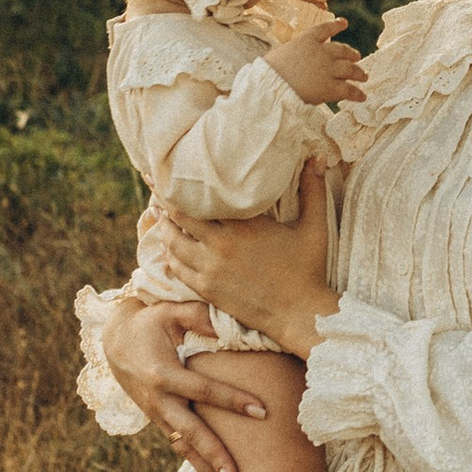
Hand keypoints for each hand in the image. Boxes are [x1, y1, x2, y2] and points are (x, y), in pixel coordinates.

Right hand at [105, 297, 266, 471]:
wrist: (115, 340)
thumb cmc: (150, 321)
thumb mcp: (170, 310)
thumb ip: (198, 316)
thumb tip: (229, 325)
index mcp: (163, 374)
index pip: (203, 390)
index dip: (232, 400)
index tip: (262, 411)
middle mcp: (159, 400)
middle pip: (190, 433)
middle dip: (213, 456)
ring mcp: (157, 414)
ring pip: (184, 448)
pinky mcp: (159, 421)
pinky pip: (180, 446)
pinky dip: (198, 466)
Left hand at [155, 166, 334, 355]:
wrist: (300, 314)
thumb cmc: (309, 269)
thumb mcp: (314, 226)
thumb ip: (313, 189)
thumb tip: (318, 157)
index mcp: (244, 224)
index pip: (202, 198)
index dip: (181, 184)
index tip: (166, 171)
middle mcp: (221, 244)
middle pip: (180, 216)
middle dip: (164, 200)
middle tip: (153, 185)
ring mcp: (211, 269)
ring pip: (174, 242)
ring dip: (164, 227)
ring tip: (157, 213)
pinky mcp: (207, 289)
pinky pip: (178, 268)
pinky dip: (170, 255)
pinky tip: (169, 248)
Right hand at [267, 8, 366, 105]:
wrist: (271, 86)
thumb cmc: (269, 71)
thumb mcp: (281, 53)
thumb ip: (295, 53)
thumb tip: (295, 59)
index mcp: (307, 40)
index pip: (325, 29)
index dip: (336, 25)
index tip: (344, 23)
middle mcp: (322, 52)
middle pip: (342, 51)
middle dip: (351, 54)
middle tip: (357, 57)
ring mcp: (328, 69)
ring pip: (350, 69)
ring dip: (359, 73)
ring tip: (364, 76)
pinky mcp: (330, 88)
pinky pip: (348, 90)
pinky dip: (357, 94)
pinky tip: (362, 97)